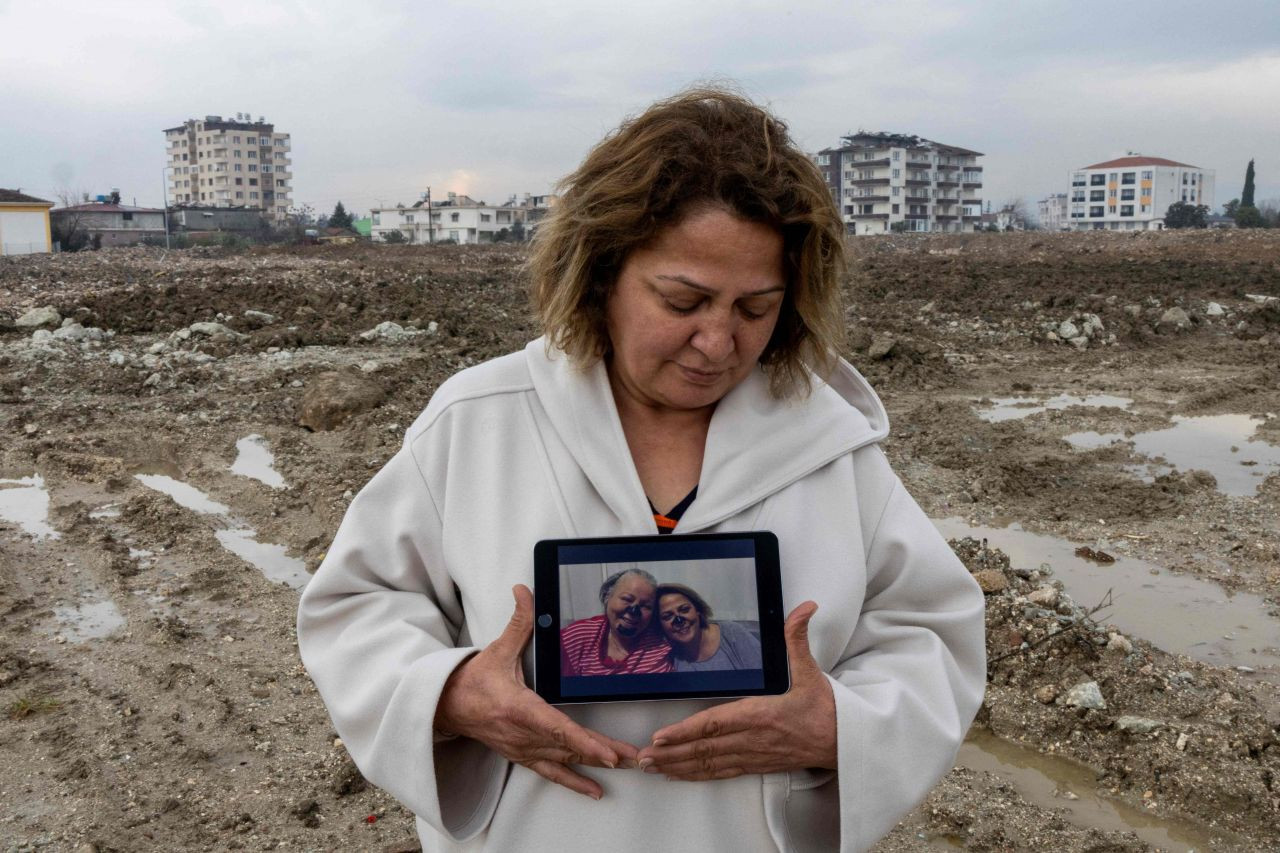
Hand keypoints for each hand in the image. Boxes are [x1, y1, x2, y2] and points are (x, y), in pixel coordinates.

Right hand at [435, 584, 639, 798]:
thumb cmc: (473, 680)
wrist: (446, 708)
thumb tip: (524, 590)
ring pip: (566, 761)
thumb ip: (518, 622)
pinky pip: (552, 773)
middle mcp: (522, 734)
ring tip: (626, 766)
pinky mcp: (523, 756)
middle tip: (633, 758)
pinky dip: (575, 782)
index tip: (607, 753)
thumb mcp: (497, 649)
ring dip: (596, 766)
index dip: (583, 742)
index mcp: (518, 708)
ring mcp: (523, 749)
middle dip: (603, 753)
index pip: (556, 729)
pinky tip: (596, 791)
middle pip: (569, 748)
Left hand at [636, 601, 834, 780]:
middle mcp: (752, 739)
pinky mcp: (756, 765)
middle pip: (704, 749)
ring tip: (650, 768)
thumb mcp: (810, 669)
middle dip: (670, 754)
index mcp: (760, 714)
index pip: (715, 724)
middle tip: (641, 758)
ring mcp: (752, 754)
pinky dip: (697, 775)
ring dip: (677, 767)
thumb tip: (803, 608)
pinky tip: (679, 775)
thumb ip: (797, 638)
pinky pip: (721, 772)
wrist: (845, 743)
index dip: (686, 731)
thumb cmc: (825, 709)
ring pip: (709, 764)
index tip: (662, 736)